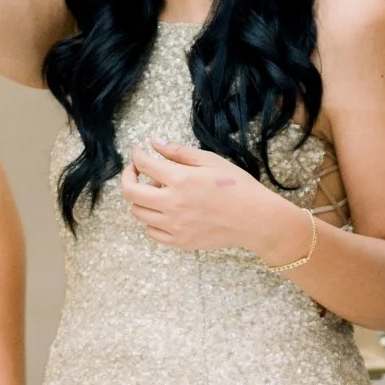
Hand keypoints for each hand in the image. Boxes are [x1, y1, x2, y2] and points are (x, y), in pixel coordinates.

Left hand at [120, 138, 305, 258]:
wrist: (256, 219)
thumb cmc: (238, 187)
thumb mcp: (211, 161)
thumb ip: (179, 153)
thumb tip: (154, 143)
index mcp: (181, 180)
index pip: (143, 165)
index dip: (136, 156)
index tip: (138, 153)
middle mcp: (172, 204)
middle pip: (130, 192)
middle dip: (128, 177)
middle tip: (135, 172)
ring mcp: (174, 226)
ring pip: (138, 212)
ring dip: (141, 199)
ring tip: (157, 192)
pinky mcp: (179, 241)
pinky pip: (151, 232)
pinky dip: (151, 220)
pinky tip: (164, 212)